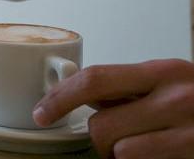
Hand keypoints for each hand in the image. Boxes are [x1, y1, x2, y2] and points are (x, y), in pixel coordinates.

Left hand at [34, 59, 193, 157]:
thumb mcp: (172, 83)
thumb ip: (130, 88)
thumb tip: (80, 95)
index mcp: (164, 72)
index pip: (95, 80)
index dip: (60, 98)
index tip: (42, 113)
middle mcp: (177, 98)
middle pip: (102, 126)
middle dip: (102, 138)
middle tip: (120, 139)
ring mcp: (190, 131)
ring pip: (120, 153)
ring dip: (125, 155)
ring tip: (151, 147)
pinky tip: (165, 156)